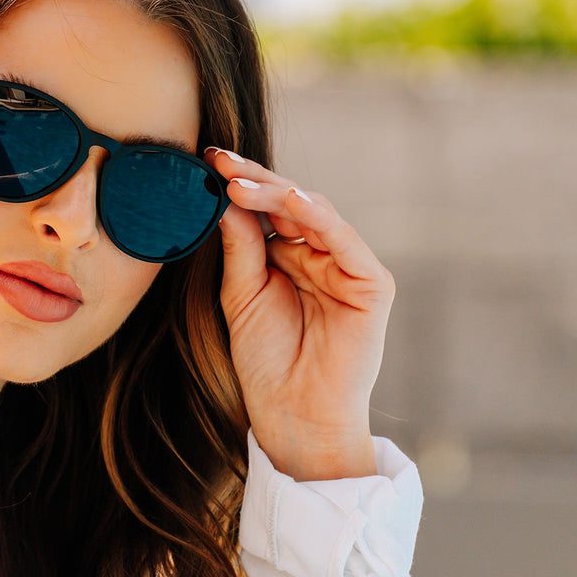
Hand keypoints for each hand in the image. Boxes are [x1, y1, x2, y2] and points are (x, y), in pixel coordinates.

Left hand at [204, 147, 393, 480]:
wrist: (293, 414)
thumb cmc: (266, 360)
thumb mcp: (241, 294)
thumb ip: (240, 246)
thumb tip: (225, 196)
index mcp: (290, 254)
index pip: (266, 208)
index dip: (238, 184)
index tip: (204, 162)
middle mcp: (321, 254)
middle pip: (289, 203)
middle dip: (253, 180)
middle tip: (218, 161)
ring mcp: (347, 266)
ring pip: (315, 213)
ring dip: (276, 194)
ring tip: (239, 183)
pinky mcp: (371, 284)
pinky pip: (346, 242)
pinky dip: (322, 219)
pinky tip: (295, 203)